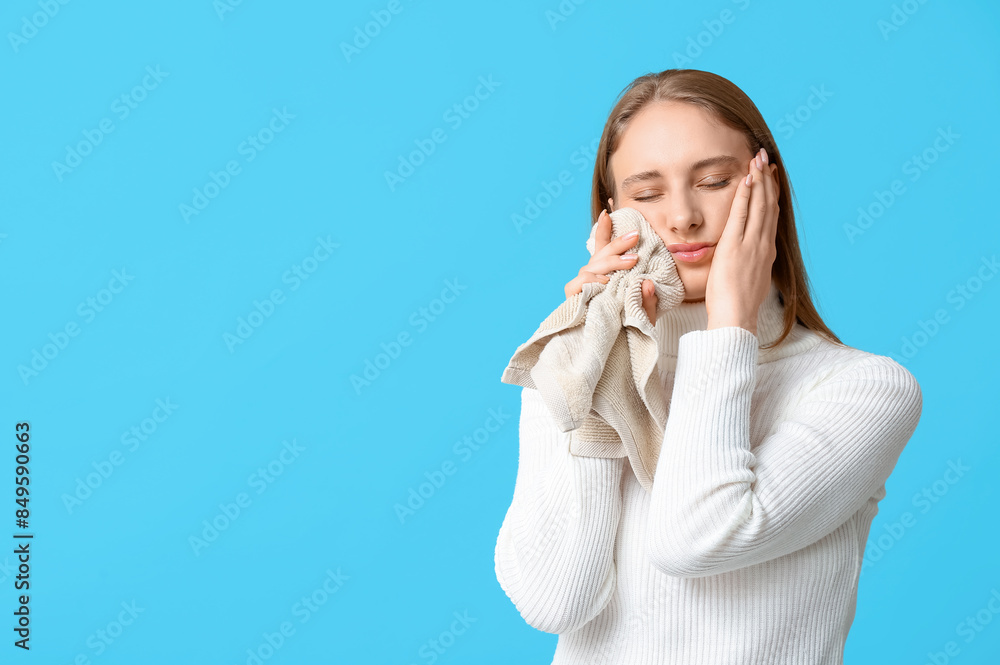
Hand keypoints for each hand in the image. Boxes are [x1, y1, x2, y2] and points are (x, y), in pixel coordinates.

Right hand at [565, 202, 658, 325]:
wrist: (612, 353)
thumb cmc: (628, 332)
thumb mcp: (645, 315)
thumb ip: (649, 301)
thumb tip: (648, 283)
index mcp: (608, 276)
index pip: (603, 249)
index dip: (604, 229)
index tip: (608, 211)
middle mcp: (593, 279)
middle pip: (601, 254)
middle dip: (618, 243)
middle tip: (637, 236)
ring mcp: (583, 288)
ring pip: (593, 267)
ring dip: (612, 262)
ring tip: (632, 263)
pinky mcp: (574, 300)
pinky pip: (579, 285)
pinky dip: (592, 280)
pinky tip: (605, 281)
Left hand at [705, 148, 779, 334]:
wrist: (737, 317)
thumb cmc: (739, 304)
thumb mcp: (751, 279)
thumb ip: (751, 263)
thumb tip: (749, 259)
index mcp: (765, 251)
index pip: (770, 215)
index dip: (771, 192)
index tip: (770, 175)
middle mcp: (762, 244)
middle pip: (768, 204)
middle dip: (767, 179)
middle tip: (764, 157)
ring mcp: (751, 245)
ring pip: (758, 206)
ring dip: (758, 181)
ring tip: (757, 160)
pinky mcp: (735, 247)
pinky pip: (742, 216)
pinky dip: (745, 197)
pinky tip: (746, 181)